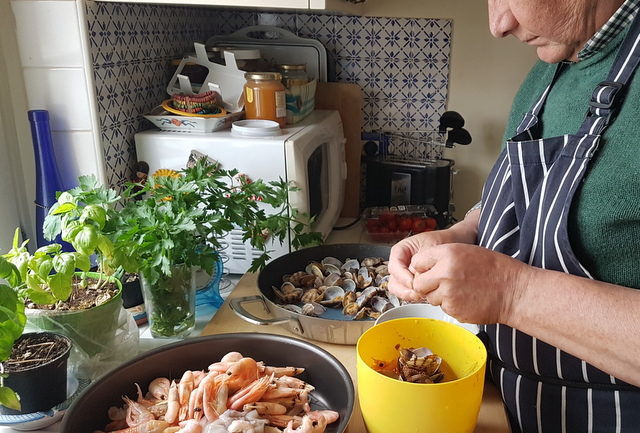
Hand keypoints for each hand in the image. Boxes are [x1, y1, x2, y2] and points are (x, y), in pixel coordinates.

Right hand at [388, 229, 459, 299]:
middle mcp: (400, 263)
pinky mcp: (412, 283)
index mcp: (400, 251)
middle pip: (393, 280)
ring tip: (422, 295)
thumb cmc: (440, 242)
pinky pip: (407, 292)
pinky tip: (425, 295)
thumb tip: (416, 279)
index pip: (394, 266)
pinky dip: (414, 296)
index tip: (413, 283)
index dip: (402, 276)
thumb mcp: (431, 248)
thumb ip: (422, 262)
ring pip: (398, 289)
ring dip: (408, 294)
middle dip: (404, 290)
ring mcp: (405, 274)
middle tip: (417, 293)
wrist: (452, 244)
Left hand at [407, 243, 531, 324]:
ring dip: (439, 296)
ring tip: (459, 290)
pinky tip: (466, 299)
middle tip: (440, 284)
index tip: (427, 270)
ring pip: (430, 298)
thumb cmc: (494, 270)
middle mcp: (444, 273)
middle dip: (426, 285)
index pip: (416, 262)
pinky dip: (451, 305)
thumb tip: (420, 266)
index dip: (422, 268)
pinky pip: (443, 308)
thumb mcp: (466, 251)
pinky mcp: (453, 310)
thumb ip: (441, 257)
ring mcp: (448, 294)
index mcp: (447, 254)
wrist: (514, 291)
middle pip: (418, 283)